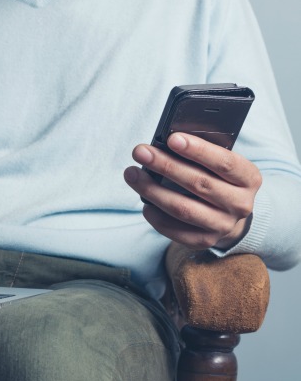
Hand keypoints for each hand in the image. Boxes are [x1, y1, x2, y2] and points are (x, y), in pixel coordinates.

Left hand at [123, 133, 261, 249]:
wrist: (229, 215)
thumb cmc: (218, 180)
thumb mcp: (220, 164)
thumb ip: (201, 155)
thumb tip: (165, 143)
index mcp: (249, 178)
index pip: (224, 163)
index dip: (198, 150)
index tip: (172, 139)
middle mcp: (240, 204)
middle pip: (198, 184)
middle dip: (165, 166)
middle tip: (140, 152)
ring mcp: (222, 226)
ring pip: (182, 208)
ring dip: (152, 190)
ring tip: (132, 174)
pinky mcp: (203, 241)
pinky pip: (173, 229)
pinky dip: (155, 214)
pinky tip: (144, 202)